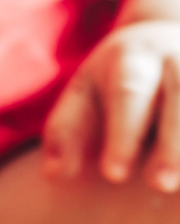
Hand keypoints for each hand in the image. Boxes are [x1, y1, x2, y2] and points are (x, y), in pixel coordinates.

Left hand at [42, 20, 179, 192]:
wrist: (159, 38)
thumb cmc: (110, 82)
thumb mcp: (81, 97)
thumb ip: (66, 133)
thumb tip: (56, 174)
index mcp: (132, 58)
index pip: (129, 93)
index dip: (123, 134)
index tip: (113, 175)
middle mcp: (177, 56)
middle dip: (173, 142)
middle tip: (161, 185)